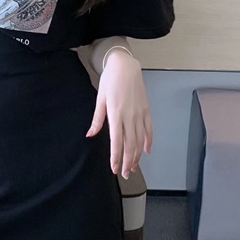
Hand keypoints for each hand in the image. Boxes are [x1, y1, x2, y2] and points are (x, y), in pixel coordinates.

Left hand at [85, 52, 152, 178]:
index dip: (116, 157)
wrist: (125, 65)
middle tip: (124, 174)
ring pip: (140, 139)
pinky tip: (146, 151)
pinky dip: (148, 141)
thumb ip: (97, 118)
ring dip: (137, 155)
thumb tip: (90, 134)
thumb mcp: (100, 98)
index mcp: (115, 114)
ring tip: (133, 167)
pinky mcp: (146, 109)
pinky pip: (149, 129)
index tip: (114, 169)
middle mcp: (129, 116)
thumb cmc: (109, 80)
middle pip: (130, 144)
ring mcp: (139, 113)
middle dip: (127, 161)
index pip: (116, 141)